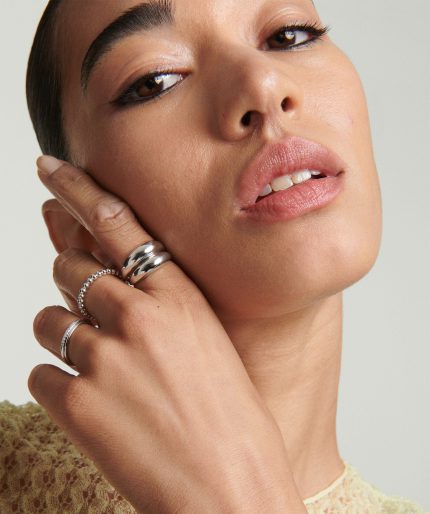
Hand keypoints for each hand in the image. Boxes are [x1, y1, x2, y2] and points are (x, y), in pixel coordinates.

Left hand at [31, 156, 306, 512]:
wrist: (230, 489)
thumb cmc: (229, 415)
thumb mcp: (205, 340)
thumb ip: (157, 301)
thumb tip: (109, 273)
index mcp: (179, 298)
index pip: (116, 223)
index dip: (77, 189)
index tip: (49, 169)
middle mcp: (137, 318)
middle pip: (69, 269)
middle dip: (72, 282)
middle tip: (91, 310)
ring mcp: (103, 359)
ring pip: (48, 321)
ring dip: (66, 337)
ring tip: (103, 370)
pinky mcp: (76, 404)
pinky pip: (41, 373)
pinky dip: (60, 384)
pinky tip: (96, 406)